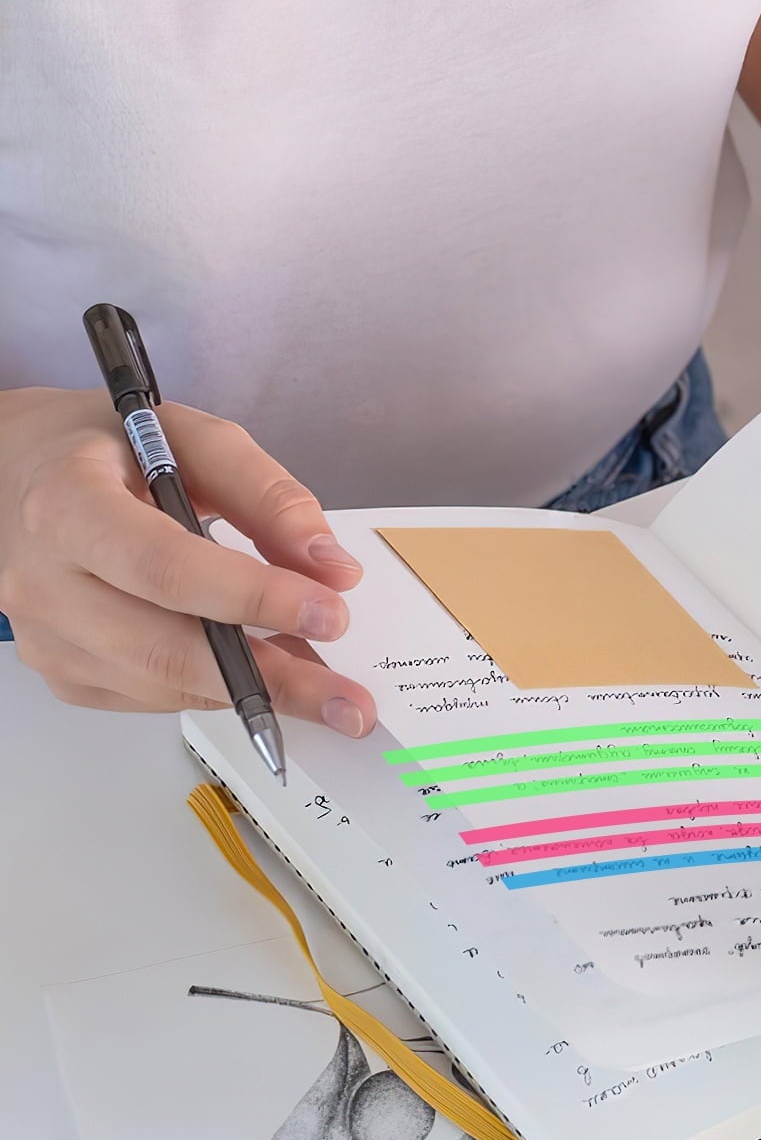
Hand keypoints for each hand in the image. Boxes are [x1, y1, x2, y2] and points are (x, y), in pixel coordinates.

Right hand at [0, 388, 375, 731]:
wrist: (16, 474)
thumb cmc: (105, 449)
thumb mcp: (190, 437)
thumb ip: (267, 494)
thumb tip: (331, 566)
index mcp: (68, 506)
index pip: (167, 567)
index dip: (253, 597)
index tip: (331, 612)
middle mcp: (43, 581)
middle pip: (166, 650)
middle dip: (273, 679)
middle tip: (349, 702)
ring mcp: (47, 638)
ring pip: (164, 686)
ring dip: (257, 694)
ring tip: (327, 688)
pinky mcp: (64, 673)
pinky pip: (153, 699)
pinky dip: (219, 692)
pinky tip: (269, 674)